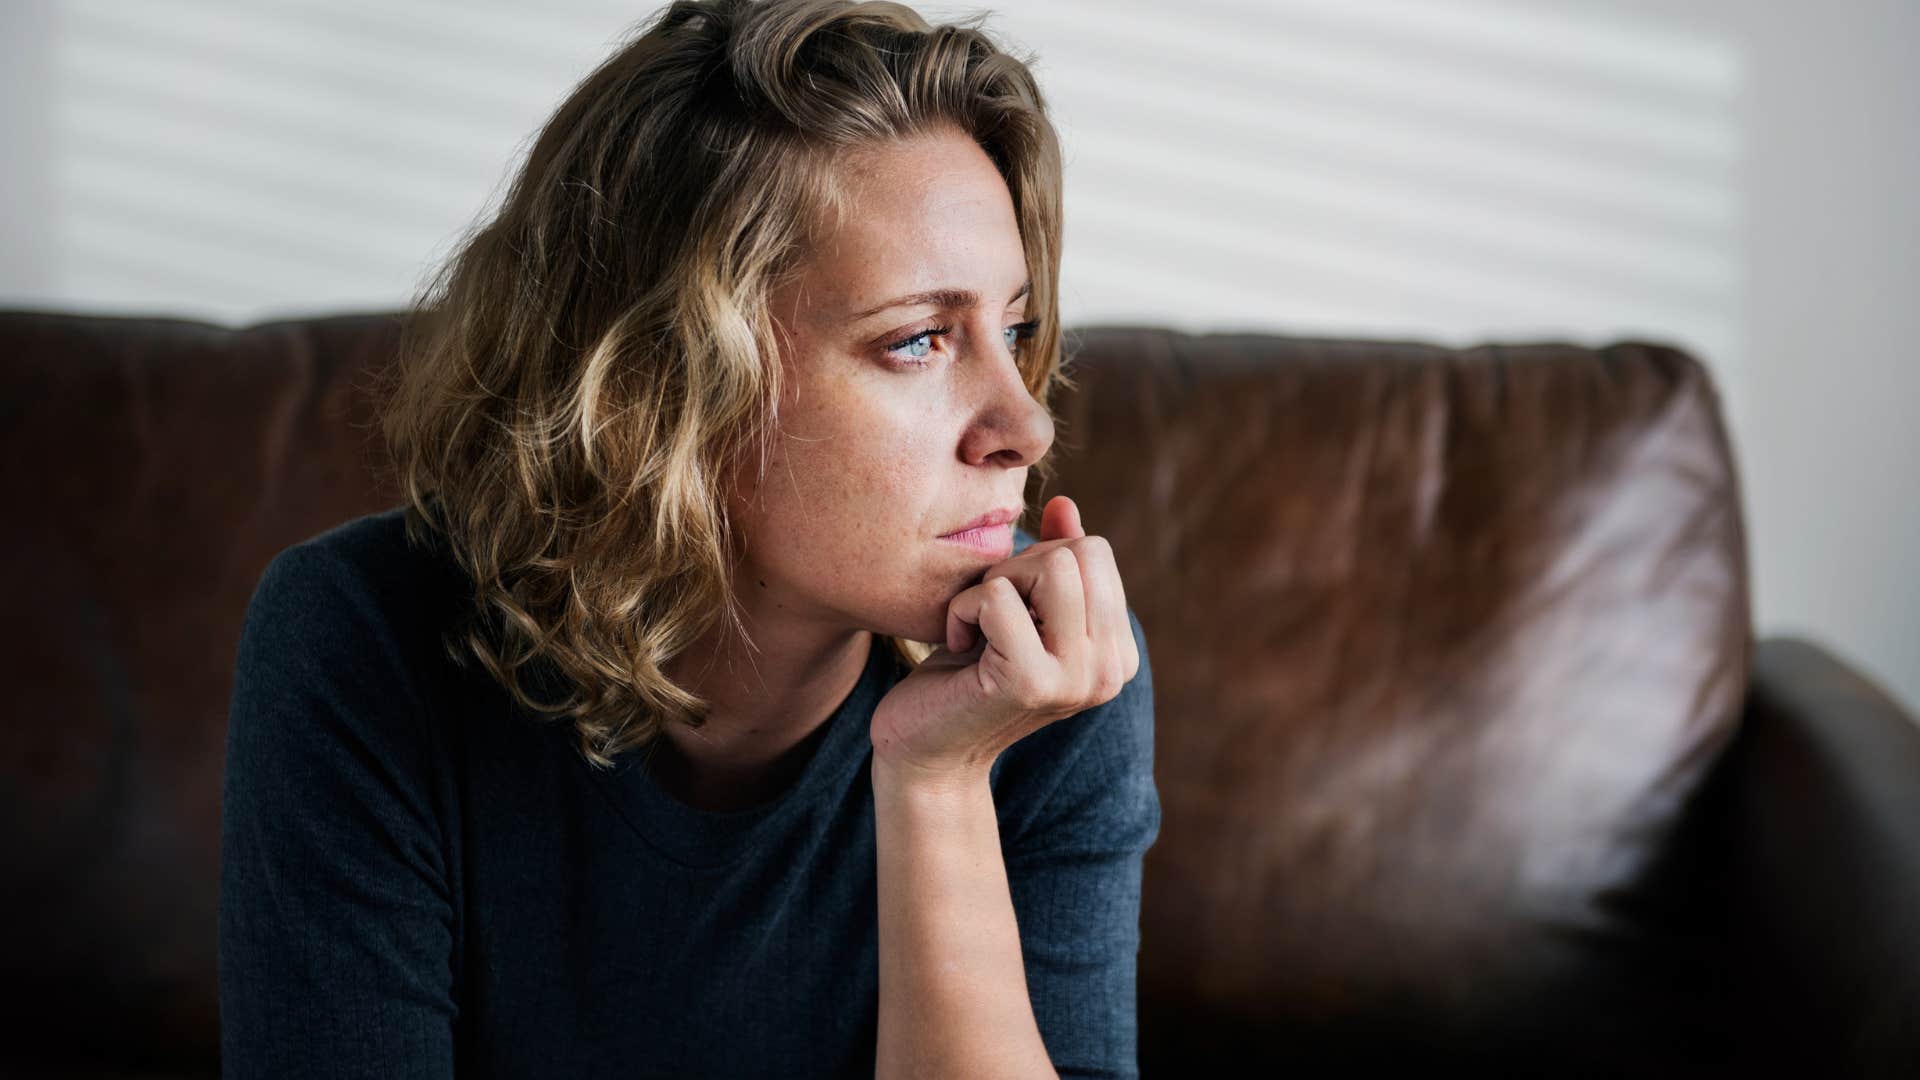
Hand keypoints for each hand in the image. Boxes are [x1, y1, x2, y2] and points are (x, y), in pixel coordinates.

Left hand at [868, 495, 1139, 784]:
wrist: (926, 751)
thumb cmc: (966, 675)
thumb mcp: (1017, 610)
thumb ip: (1052, 561)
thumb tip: (1064, 504)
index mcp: (1117, 652)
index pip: (1096, 551)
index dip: (1038, 561)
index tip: (1010, 607)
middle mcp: (1111, 670)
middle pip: (1080, 552)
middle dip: (1020, 566)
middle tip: (989, 615)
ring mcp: (1077, 679)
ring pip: (1052, 566)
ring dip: (996, 583)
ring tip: (978, 626)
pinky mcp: (1032, 683)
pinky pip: (998, 597)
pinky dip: (963, 609)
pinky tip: (959, 647)